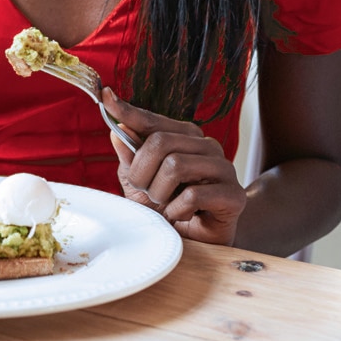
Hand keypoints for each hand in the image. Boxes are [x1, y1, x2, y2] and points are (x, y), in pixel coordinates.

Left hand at [103, 89, 246, 244]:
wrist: (195, 245)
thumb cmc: (167, 210)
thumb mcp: (139, 184)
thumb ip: (131, 157)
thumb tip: (117, 130)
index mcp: (186, 137)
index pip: (153, 120)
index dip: (128, 110)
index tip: (106, 96)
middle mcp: (207, 146)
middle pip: (160, 142)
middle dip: (142, 174)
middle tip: (147, 193)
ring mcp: (224, 168)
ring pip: (175, 166)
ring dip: (160, 193)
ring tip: (166, 204)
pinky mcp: (234, 195)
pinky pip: (192, 195)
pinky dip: (177, 211)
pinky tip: (182, 216)